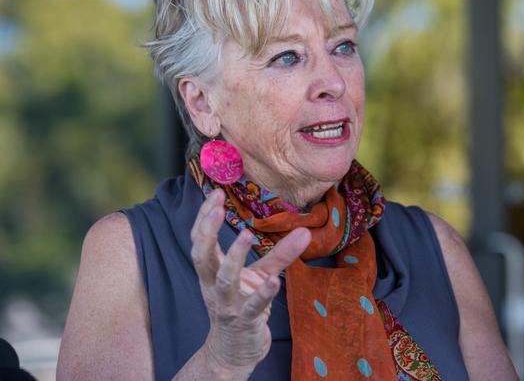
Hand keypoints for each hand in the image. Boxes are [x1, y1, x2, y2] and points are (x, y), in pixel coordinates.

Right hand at [190, 189, 310, 377]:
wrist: (234, 349)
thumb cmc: (244, 304)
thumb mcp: (261, 274)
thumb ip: (280, 253)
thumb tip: (304, 231)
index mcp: (212, 271)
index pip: (200, 240)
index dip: (204, 218)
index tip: (215, 193)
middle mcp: (213, 286)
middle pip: (202, 256)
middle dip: (207, 231)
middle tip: (217, 207)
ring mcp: (228, 304)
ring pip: (224, 280)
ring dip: (234, 257)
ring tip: (246, 234)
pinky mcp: (245, 321)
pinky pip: (252, 306)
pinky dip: (263, 294)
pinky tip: (275, 282)